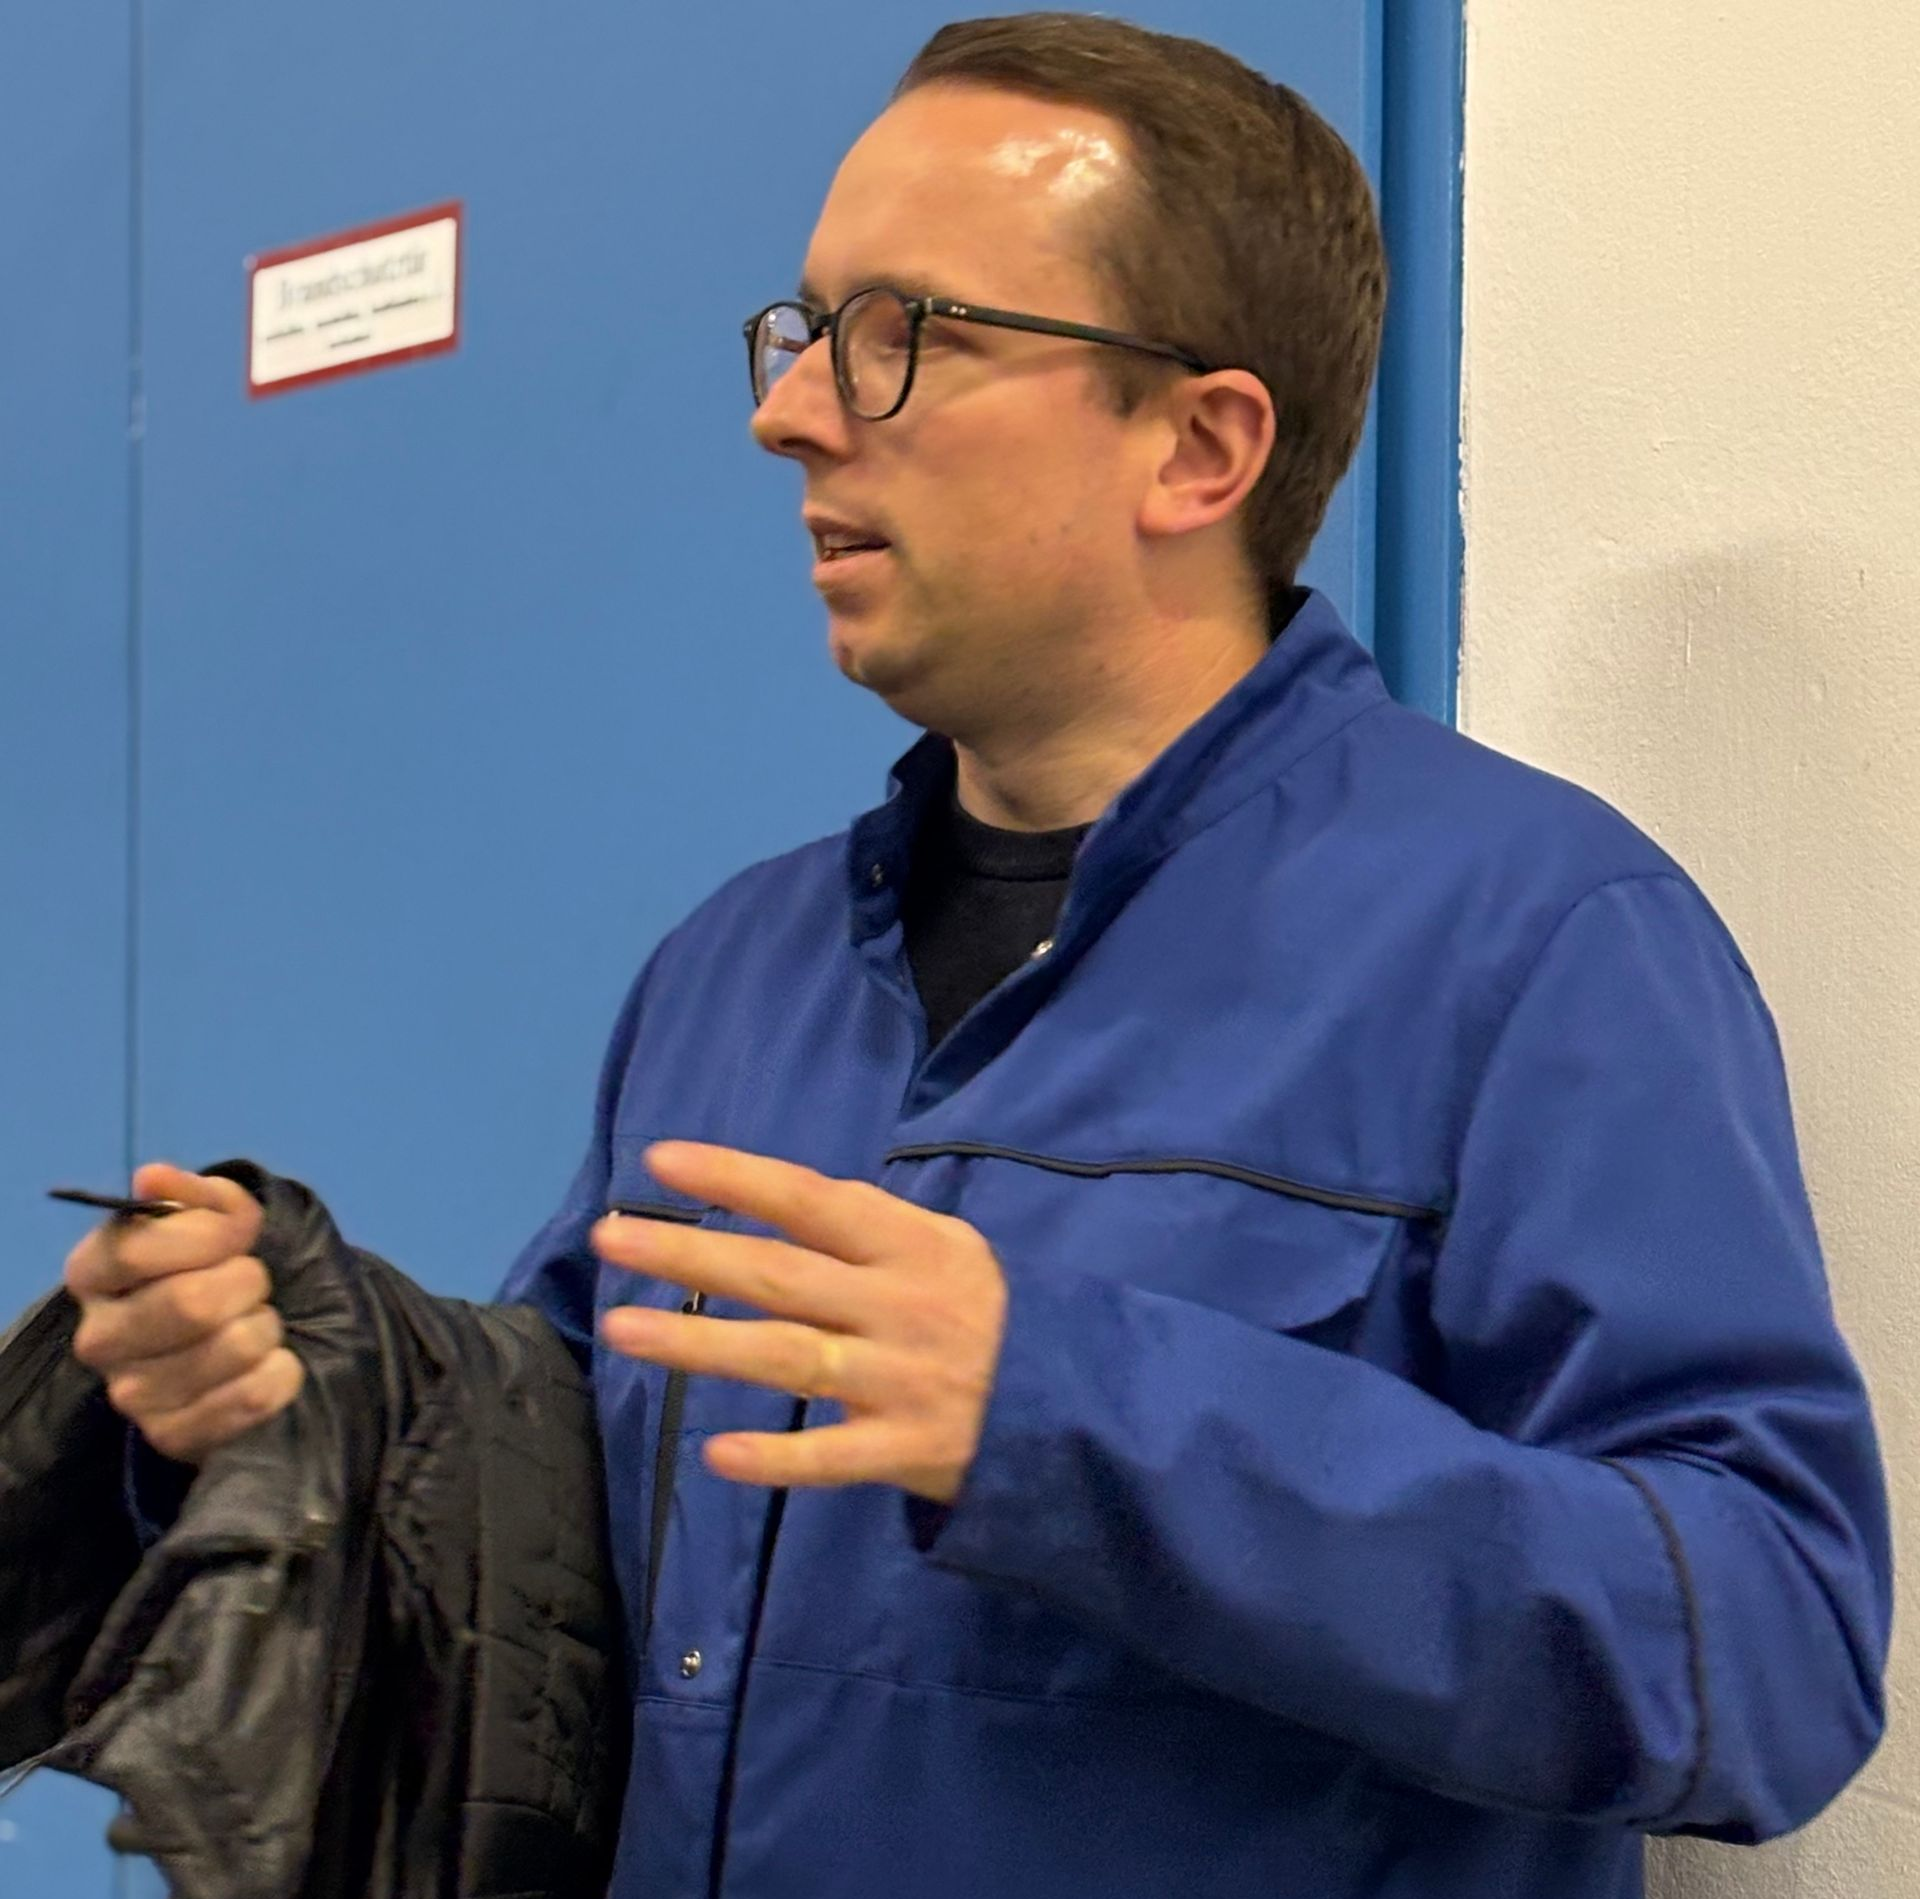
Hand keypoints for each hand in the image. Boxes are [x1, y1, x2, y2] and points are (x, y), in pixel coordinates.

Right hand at [64, 1162, 301, 1463]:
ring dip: (267, 1326)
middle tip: (254, 1282)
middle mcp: (99, 1337)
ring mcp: (131, 1394)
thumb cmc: (225, 1266)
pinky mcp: (173, 1435)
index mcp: (94, 1272)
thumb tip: (153, 1179)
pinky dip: (282, 1371)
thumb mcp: (221, 1218)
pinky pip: (253, 1395)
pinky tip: (270, 1363)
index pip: (137, 1250)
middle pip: (190, 1303)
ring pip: (232, 1349)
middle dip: (247, 1282)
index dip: (208, 1235)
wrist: (250, 1335)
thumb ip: (201, 1196)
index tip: (241, 1234)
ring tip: (256, 1323)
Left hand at [594, 1142, 1007, 1501]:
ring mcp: (901, 1380)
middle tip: (609, 1239)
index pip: (811, 1200)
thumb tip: (779, 1205)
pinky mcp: (908, 1451)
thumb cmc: (992, 1316)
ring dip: (701, 1344)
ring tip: (623, 1331)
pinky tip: (714, 1452)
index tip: (661, 1163)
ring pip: (787, 1359)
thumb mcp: (951, 1251)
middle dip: (689, 1254)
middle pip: (779, 1275)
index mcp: (911, 1245)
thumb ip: (872, 1233)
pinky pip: (832, 1458)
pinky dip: (777, 1457)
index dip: (737, 1179)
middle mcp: (900, 1305)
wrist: (1083, 1404)